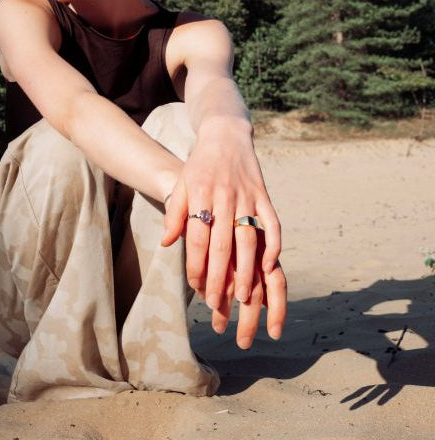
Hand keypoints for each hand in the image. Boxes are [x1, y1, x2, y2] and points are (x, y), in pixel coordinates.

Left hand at [160, 124, 285, 345]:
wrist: (225, 135)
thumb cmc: (199, 164)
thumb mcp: (181, 184)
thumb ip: (175, 214)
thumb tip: (167, 244)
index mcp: (199, 194)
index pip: (197, 237)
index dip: (196, 265)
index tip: (195, 288)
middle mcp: (224, 195)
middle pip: (222, 244)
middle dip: (220, 277)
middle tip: (218, 304)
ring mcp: (247, 195)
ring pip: (248, 238)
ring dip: (247, 270)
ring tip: (245, 297)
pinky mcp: (264, 194)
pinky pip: (272, 222)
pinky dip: (273, 244)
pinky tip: (270, 266)